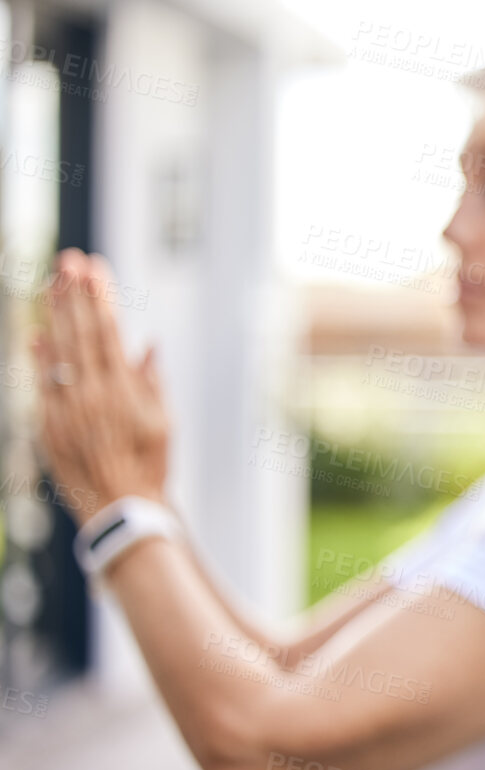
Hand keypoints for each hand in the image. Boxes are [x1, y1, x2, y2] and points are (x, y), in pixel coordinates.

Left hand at [31, 250, 170, 523]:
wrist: (121, 508)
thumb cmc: (150, 464)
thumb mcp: (163, 422)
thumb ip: (150, 381)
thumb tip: (147, 345)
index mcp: (123, 391)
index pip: (109, 332)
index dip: (101, 298)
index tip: (95, 269)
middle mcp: (91, 395)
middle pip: (80, 334)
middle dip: (75, 295)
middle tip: (69, 261)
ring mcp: (67, 410)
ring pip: (57, 353)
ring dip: (54, 316)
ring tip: (51, 284)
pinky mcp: (49, 426)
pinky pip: (42, 384)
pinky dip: (38, 358)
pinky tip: (36, 334)